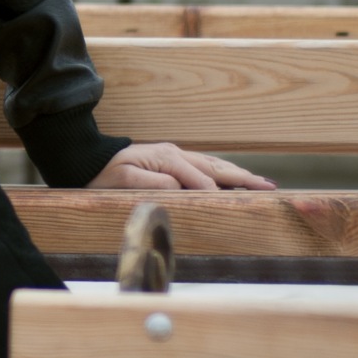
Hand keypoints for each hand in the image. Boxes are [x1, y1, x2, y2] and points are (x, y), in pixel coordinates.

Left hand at [87, 142, 276, 191]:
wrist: (88, 159)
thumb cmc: (104, 174)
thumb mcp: (124, 181)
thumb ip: (155, 184)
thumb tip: (184, 188)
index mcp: (166, 159)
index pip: (201, 179)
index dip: (220, 192)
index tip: (241, 203)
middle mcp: (175, 154)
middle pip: (215, 168)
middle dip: (243, 178)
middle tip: (269, 187)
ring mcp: (174, 155)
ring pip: (212, 165)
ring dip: (237, 174)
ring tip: (260, 182)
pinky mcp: (171, 159)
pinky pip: (203, 166)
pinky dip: (222, 172)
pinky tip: (232, 179)